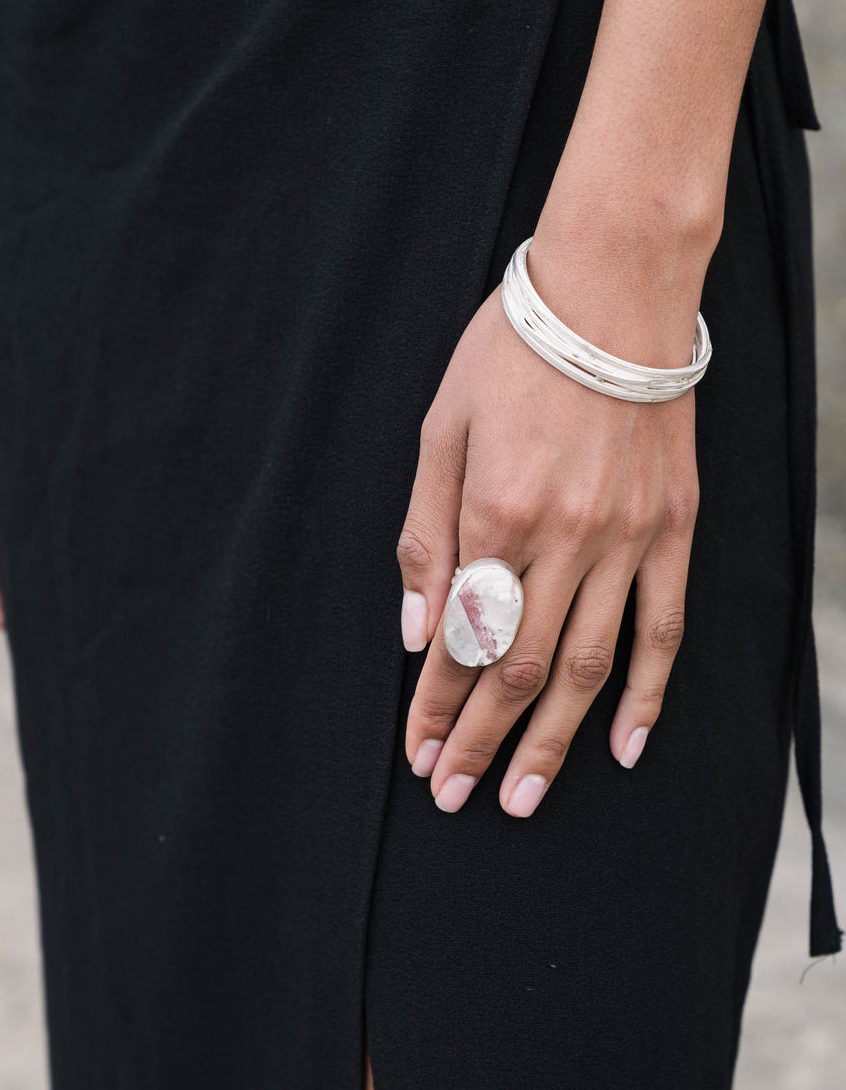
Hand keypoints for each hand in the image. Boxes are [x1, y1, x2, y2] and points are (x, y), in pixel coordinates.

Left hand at [398, 218, 708, 816]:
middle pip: (517, 667)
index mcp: (493, 511)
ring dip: (552, 740)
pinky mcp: (671, 529)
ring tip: (524, 797)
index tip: (417, 752)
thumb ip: (425, 536)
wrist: (612, 292)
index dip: (435, 703)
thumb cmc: (513, 352)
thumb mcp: (441, 429)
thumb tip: (419, 632)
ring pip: (585, 665)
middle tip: (454, 794)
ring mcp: (624, 537)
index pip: (460, 637)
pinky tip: (624, 744)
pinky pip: (662, 627)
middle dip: (480, 740)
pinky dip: (646, 693)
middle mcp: (561, 537)